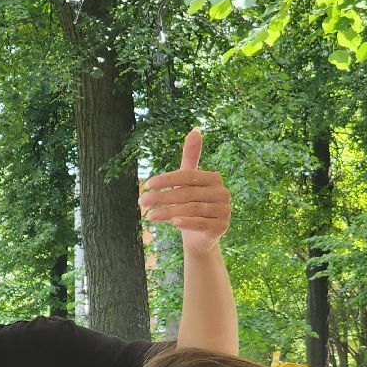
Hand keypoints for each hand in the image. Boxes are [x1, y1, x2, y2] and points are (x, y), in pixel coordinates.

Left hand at [139, 129, 230, 253]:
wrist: (200, 237)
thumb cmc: (191, 204)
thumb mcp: (188, 181)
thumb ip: (191, 157)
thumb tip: (196, 129)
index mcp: (214, 179)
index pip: (188, 175)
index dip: (167, 179)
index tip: (147, 184)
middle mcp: (223, 193)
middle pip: (187, 193)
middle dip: (162, 197)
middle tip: (142, 200)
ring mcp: (224, 211)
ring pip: (191, 208)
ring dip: (168, 211)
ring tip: (149, 216)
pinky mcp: (221, 227)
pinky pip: (201, 223)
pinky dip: (185, 222)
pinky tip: (172, 223)